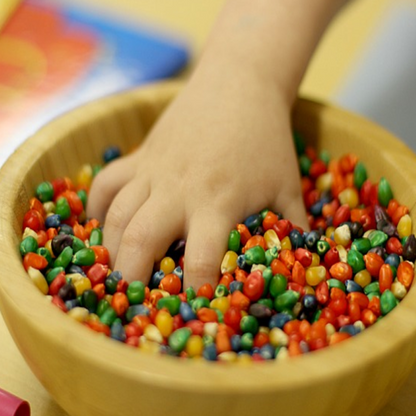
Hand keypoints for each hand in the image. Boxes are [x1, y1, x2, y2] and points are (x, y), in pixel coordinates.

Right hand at [87, 72, 308, 289]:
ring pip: (116, 213)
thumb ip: (293, 227)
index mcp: (217, 202)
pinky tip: (102, 224)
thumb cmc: (266, 139)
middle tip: (131, 301)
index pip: (201, 260)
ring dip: (110, 248)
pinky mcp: (140, 154)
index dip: (196, 292)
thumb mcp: (287, 185)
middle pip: (140, 240)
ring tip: (114, 270)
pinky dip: (97, 206)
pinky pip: (106, 183)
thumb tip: (302, 266)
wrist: (239, 84)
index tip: (191, 313)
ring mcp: (153, 169)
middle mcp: (178, 189)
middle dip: (131, 277)